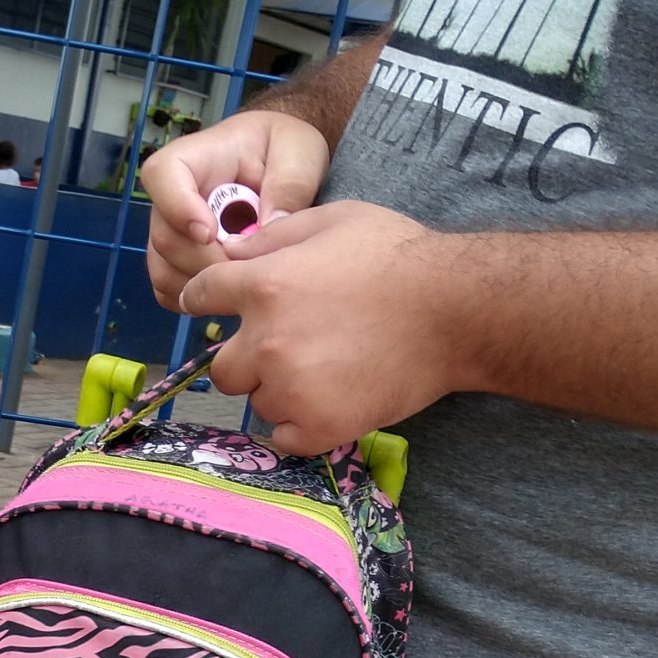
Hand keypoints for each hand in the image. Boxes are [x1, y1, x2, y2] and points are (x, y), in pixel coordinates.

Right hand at [141, 108, 331, 312]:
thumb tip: (268, 228)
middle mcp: (172, 198)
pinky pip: (170, 292)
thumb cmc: (286, 151)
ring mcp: (171, 233)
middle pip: (165, 238)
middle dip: (206, 263)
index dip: (178, 208)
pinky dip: (197, 302)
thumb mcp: (299, 152)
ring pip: (164, 272)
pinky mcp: (176, 264)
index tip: (210, 233)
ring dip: (202, 287)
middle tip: (250, 269)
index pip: (162, 176)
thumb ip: (288, 183)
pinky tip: (232, 294)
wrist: (285, 171)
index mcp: (195, 159)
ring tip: (247, 282)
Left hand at [179, 202, 462, 455]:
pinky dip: (299, 425)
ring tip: (322, 372)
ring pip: (258, 401)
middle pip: (223, 368)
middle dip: (246, 358)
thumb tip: (231, 252)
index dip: (204, 299)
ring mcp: (291, 390)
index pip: (201, 297)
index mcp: (264, 286)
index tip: (209, 305)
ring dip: (278, 391)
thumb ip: (274, 236)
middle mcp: (267, 342)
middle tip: (285, 349)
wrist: (456, 311)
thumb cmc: (399, 255)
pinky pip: (284, 437)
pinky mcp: (319, 427)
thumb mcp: (332, 220)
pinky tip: (326, 403)